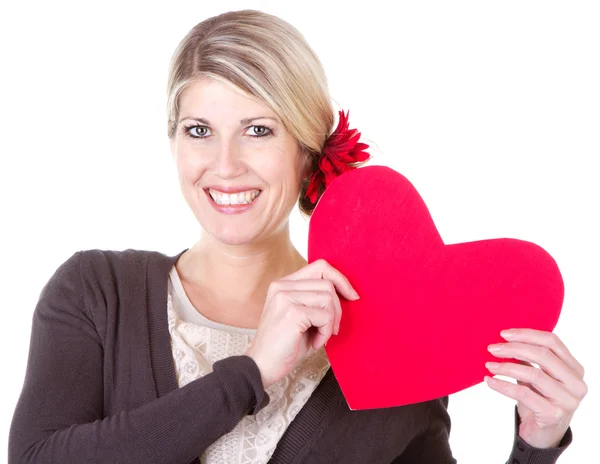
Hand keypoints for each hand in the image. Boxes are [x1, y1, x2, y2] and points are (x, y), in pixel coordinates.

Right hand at [244, 259, 358, 389]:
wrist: (262, 367)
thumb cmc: (284, 345)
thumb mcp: (301, 316)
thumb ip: (315, 299)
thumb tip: (347, 292)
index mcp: (283, 284)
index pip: (321, 267)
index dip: (340, 280)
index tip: (351, 296)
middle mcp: (282, 286)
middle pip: (328, 283)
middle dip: (338, 308)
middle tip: (331, 329)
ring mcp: (286, 297)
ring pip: (329, 298)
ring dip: (331, 322)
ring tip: (320, 337)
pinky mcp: (292, 312)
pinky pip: (325, 316)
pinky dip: (325, 333)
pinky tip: (315, 343)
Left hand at [484, 328, 586, 447]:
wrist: (542, 435)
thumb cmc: (539, 399)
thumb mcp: (537, 375)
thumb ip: (529, 358)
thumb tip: (505, 339)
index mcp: (574, 368)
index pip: (552, 342)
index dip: (526, 334)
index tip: (503, 334)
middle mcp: (576, 383)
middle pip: (543, 355)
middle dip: (513, 348)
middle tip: (492, 349)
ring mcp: (567, 400)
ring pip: (533, 374)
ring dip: (506, 367)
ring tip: (489, 365)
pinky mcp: (552, 414)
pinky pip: (523, 394)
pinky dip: (503, 385)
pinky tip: (489, 381)